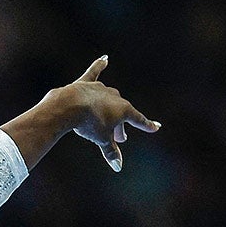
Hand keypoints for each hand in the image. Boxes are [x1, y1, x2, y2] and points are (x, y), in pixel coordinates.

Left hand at [64, 56, 159, 171]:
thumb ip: (110, 151)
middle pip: (121, 113)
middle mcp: (115, 97)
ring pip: (109, 99)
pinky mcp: (86, 83)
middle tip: (120, 138)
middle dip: (121, 126)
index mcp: (123, 110)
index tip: (156, 127)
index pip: (139, 120)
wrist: (69, 106)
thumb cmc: (88, 124)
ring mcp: (100, 88)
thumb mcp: (101, 139)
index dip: (146, 125)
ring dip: (109, 109)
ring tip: (105, 120)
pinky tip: (105, 58)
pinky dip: (99, 65)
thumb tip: (118, 167)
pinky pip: (94, 72)